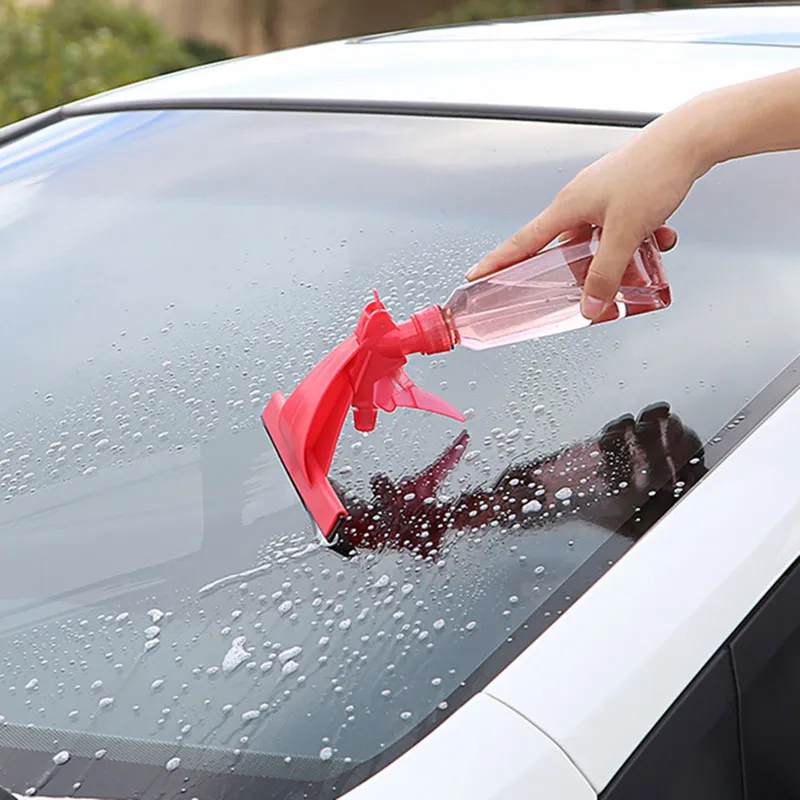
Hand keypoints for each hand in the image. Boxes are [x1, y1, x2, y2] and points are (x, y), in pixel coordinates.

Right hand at [466, 118, 707, 319]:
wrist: (688, 139)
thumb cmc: (651, 173)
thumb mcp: (625, 234)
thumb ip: (606, 274)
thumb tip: (590, 305)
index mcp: (567, 207)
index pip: (522, 242)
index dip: (498, 262)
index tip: (478, 274)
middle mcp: (580, 200)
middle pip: (566, 247)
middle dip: (581, 269)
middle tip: (587, 287)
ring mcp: (602, 195)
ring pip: (600, 239)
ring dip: (619, 254)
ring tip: (641, 260)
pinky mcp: (624, 193)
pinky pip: (622, 227)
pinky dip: (639, 238)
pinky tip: (660, 239)